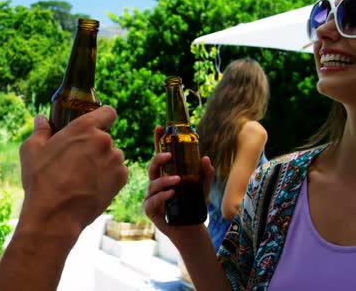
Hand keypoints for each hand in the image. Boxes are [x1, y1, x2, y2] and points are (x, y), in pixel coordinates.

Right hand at [18, 106, 128, 239]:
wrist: (55, 215)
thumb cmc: (40, 181)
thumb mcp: (31, 151)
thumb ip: (40, 131)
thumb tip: (41, 119)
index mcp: (84, 128)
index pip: (108, 112)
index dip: (103, 118)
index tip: (95, 126)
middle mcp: (104, 140)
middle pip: (105, 138)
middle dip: (94, 147)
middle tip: (77, 161)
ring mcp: (115, 160)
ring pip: (112, 156)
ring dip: (102, 162)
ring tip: (82, 178)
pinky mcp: (121, 179)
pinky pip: (118, 172)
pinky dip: (108, 178)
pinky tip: (91, 187)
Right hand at [144, 125, 213, 243]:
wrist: (189, 228)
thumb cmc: (192, 205)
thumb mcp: (202, 187)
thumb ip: (205, 174)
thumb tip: (205, 158)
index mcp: (166, 174)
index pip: (160, 155)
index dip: (158, 141)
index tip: (159, 127)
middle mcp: (156, 183)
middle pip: (152, 167)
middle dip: (158, 159)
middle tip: (169, 155)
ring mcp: (152, 196)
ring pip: (153, 184)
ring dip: (164, 181)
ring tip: (178, 180)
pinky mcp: (150, 209)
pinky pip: (152, 201)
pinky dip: (162, 197)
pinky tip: (171, 194)